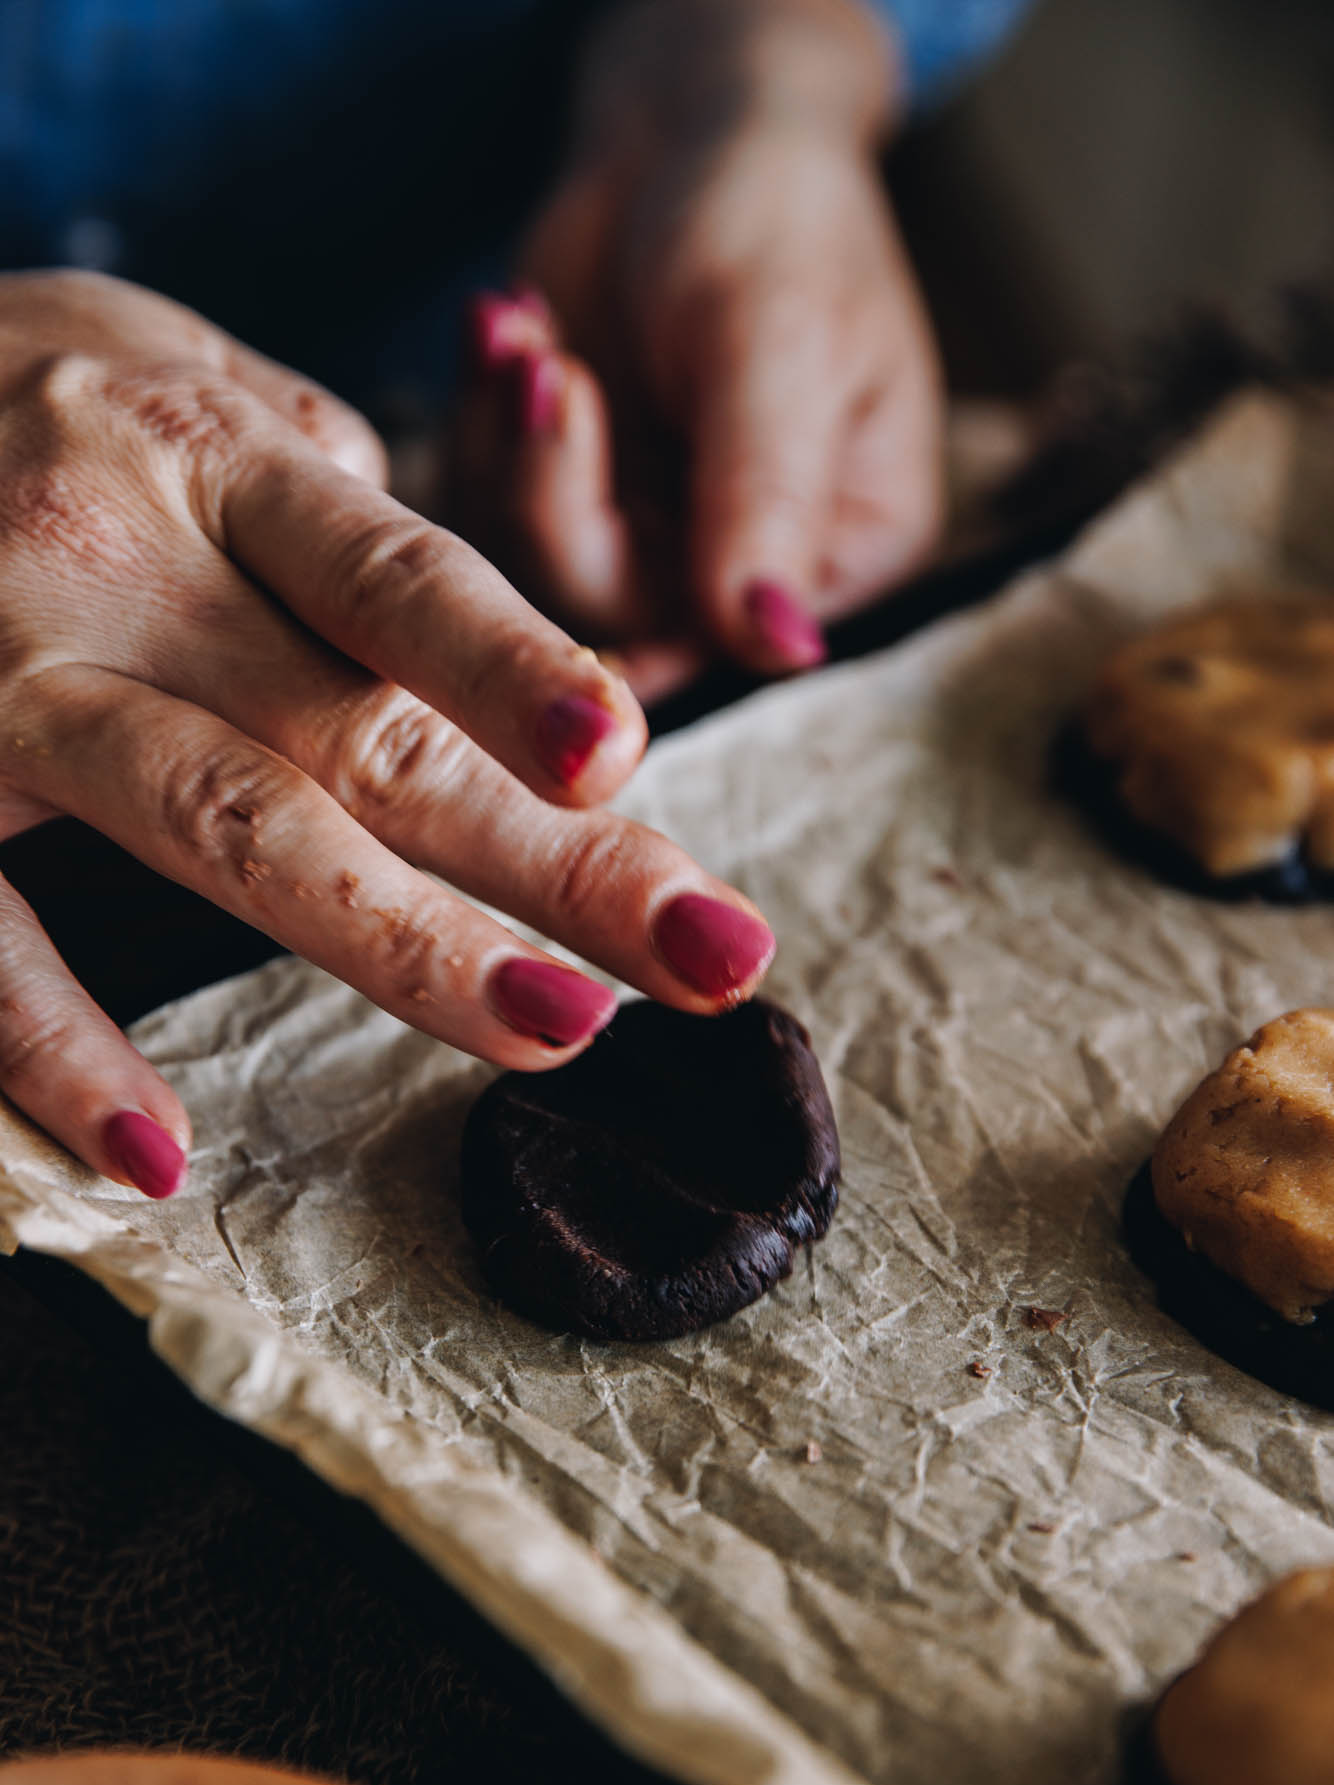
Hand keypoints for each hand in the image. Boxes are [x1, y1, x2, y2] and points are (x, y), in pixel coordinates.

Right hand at [0, 272, 774, 1195]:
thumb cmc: (28, 403)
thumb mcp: (185, 391)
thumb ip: (332, 516)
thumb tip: (503, 659)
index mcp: (213, 457)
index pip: (398, 577)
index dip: (519, 671)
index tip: (631, 764)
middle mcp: (116, 558)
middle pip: (366, 729)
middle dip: (554, 855)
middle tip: (714, 956)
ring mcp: (4, 679)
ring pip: (219, 822)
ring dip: (398, 941)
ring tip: (556, 1032)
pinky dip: (52, 1045)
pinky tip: (156, 1148)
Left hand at [447, 0, 943, 702]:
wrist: (694, 130)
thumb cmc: (774, 215)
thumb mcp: (775, 346)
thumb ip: (767, 501)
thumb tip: (782, 648)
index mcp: (848, 552)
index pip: (728, 635)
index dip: (632, 564)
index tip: (574, 403)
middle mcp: (748, 571)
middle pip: (613, 611)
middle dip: (552, 487)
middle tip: (540, 361)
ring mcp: (652, 541)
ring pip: (532, 573)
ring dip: (507, 447)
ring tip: (518, 327)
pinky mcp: (572, 504)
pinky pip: (491, 515)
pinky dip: (479, 423)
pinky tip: (502, 329)